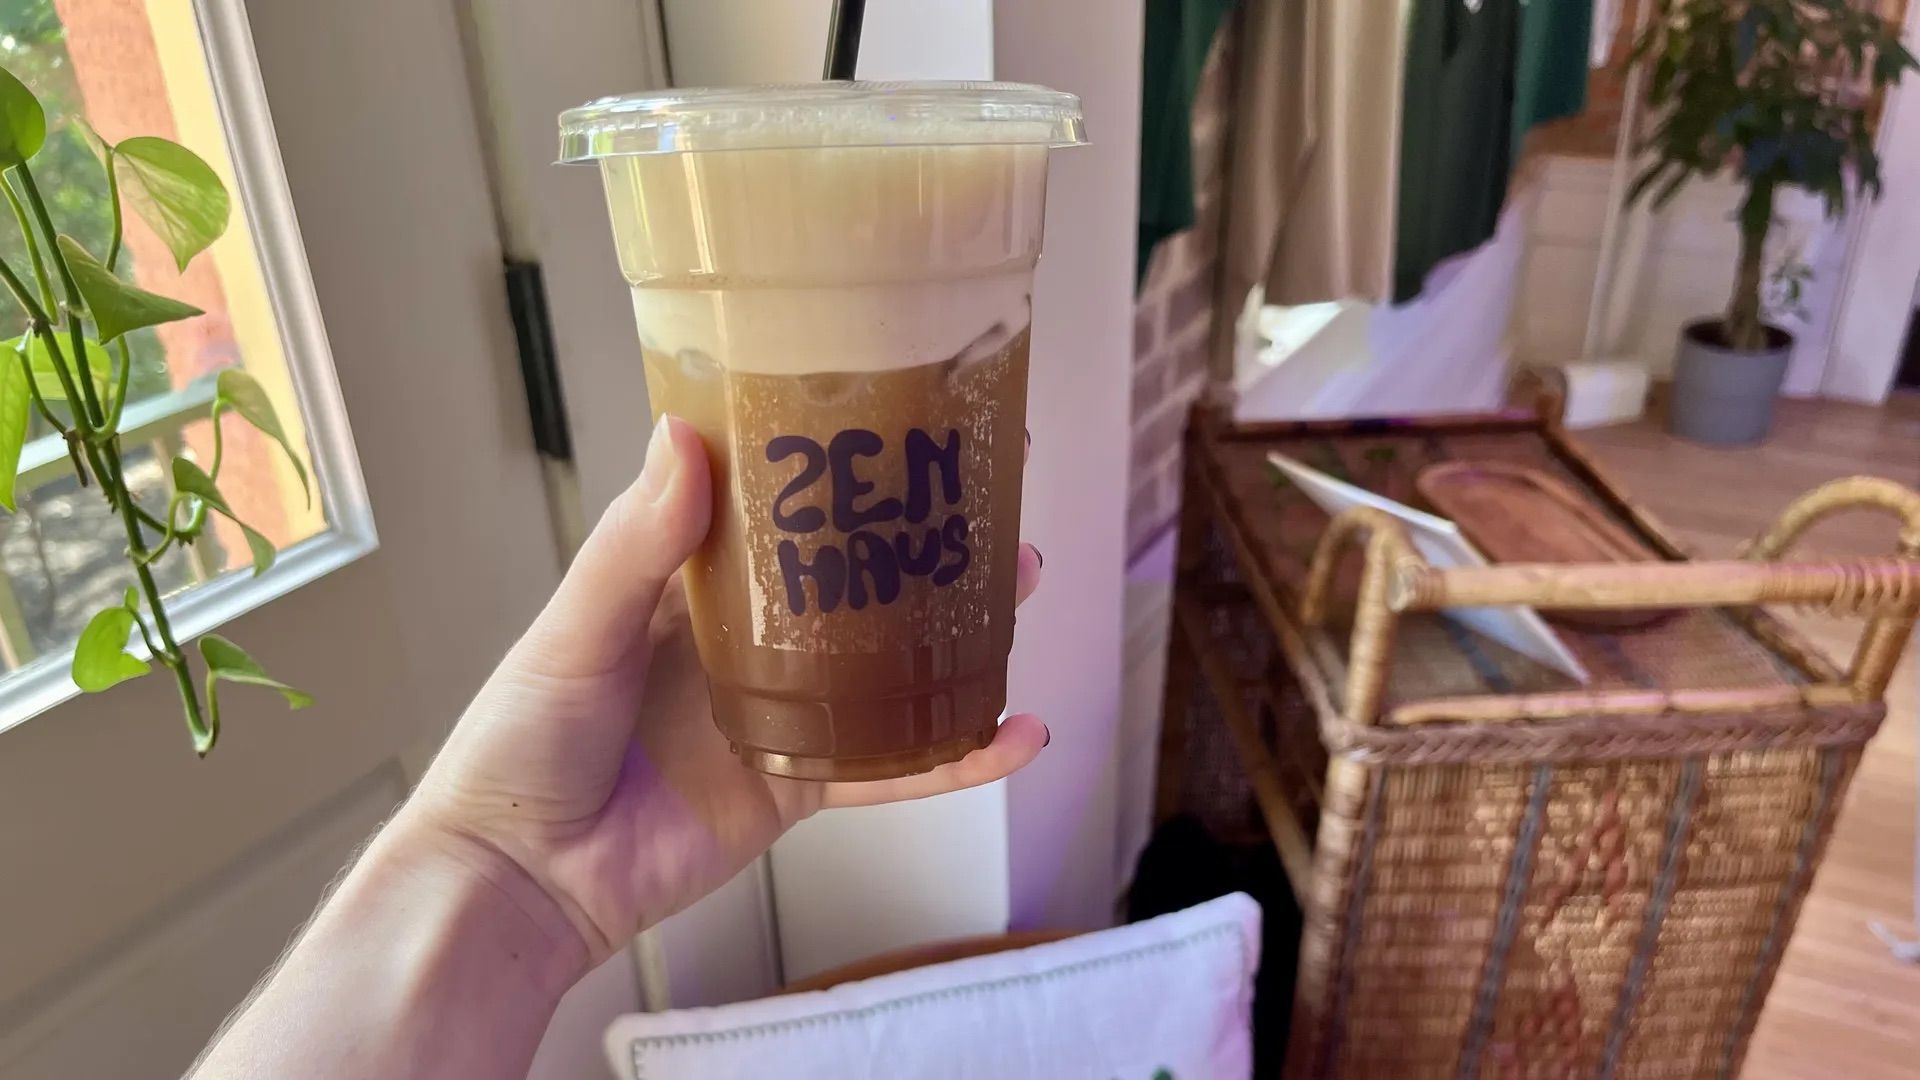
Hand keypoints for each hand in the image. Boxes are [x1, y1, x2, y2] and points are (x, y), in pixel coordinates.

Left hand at [400, 416, 1047, 976]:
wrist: (522, 879)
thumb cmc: (524, 742)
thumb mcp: (576, 630)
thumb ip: (635, 546)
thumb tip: (683, 436)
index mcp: (690, 583)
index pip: (780, 504)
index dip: (843, 462)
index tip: (905, 415)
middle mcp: (747, 639)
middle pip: (856, 576)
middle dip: (926, 537)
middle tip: (996, 493)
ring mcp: (782, 714)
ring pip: (891, 662)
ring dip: (959, 627)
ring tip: (1026, 579)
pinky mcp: (801, 788)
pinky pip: (892, 768)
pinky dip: (957, 757)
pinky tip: (1019, 734)